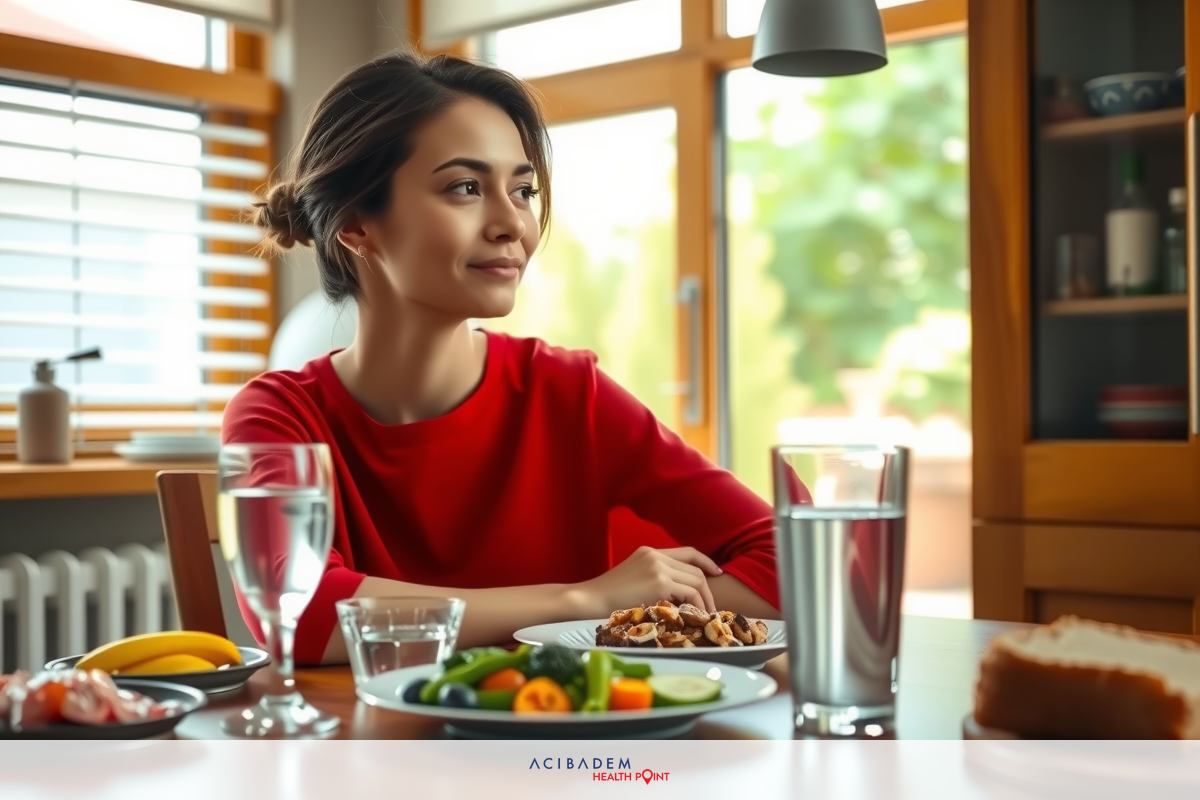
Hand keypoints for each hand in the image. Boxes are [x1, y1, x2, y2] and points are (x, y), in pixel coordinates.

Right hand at [576, 546, 722, 614]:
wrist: (588, 599)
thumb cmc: (605, 597)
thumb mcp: (631, 578)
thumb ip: (651, 577)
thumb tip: (674, 594)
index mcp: (649, 552)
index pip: (687, 552)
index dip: (706, 562)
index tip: (716, 573)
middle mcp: (655, 555)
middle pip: (695, 568)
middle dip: (707, 589)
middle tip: (710, 607)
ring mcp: (658, 567)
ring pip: (696, 580)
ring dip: (704, 599)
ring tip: (704, 615)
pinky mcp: (659, 582)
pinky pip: (689, 593)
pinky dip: (697, 605)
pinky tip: (694, 616)